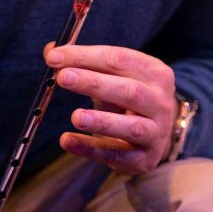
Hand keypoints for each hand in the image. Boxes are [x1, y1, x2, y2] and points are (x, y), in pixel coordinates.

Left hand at [46, 42, 177, 173]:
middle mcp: (160, 102)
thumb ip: (84, 63)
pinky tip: (68, 141)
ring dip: (101, 121)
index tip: (55, 57)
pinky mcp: (144, 159)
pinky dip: (90, 148)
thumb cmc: (130, 99)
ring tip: (76, 117)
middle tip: (63, 77)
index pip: (120, 60)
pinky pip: (116, 154)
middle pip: (129, 90)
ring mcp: (156, 132)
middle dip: (94, 83)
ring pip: (131, 126)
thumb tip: (52, 52)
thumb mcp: (114, 77)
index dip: (86, 56)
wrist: (156, 135)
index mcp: (155, 73)